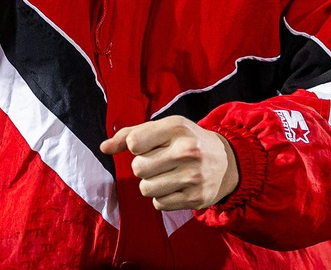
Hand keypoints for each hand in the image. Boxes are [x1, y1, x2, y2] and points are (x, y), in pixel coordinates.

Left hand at [100, 116, 238, 210]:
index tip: (148, 145)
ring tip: (166, 175)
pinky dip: (162, 197)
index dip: (136, 146)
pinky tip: (175, 187)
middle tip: (158, 162)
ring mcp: (193, 176)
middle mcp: (187, 150)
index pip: (134, 142)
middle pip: (138, 168)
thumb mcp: (164, 128)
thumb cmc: (187, 141)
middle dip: (143, 167)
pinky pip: (159, 204)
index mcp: (177, 127)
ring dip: (151, 184)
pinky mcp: (196, 198)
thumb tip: (103, 147)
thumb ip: (131, 133)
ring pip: (146, 189)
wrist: (227, 161)